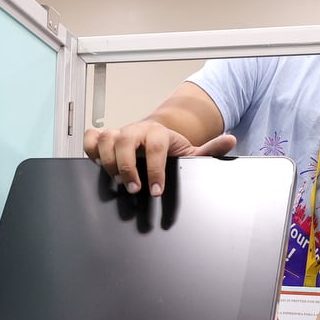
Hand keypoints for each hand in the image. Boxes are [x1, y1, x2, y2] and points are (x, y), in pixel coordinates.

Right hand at [83, 121, 235, 196]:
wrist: (154, 137)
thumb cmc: (170, 149)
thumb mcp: (191, 152)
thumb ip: (209, 150)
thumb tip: (230, 140)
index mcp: (159, 132)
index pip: (156, 147)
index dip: (155, 170)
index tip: (155, 190)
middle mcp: (137, 129)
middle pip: (125, 141)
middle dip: (127, 167)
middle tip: (133, 188)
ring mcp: (119, 132)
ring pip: (106, 139)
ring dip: (109, 161)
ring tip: (117, 180)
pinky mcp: (105, 138)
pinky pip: (90, 138)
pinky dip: (90, 149)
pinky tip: (98, 165)